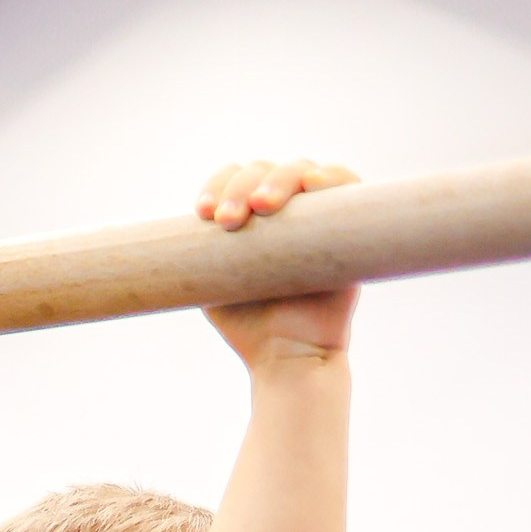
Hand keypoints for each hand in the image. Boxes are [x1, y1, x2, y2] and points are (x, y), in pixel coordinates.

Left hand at [196, 159, 359, 364]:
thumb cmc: (249, 327)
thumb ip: (201, 253)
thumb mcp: (213, 285)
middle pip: (263, 172)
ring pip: (301, 171)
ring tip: (262, 205)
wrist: (288, 360)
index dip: (219, 185)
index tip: (203, 212)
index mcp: (252, 217)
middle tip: (229, 219)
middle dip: (241, 188)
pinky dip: (333, 177)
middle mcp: (285, 210)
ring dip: (279, 180)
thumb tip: (180, 225)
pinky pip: (347, 186)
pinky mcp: (350, 226)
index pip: (234, 180)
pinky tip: (314, 182)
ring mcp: (318, 214)